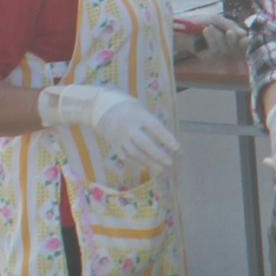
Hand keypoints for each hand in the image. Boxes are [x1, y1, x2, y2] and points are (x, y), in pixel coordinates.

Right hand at [37, 83, 180, 172]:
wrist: (97, 107)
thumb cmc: (124, 105)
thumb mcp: (139, 107)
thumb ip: (150, 122)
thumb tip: (166, 139)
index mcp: (138, 115)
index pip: (156, 128)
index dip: (168, 140)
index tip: (178, 149)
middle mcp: (129, 127)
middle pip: (146, 144)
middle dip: (159, 155)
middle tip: (170, 162)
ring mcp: (120, 137)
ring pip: (136, 154)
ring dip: (149, 163)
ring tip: (161, 169)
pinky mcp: (114, 145)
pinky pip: (127, 156)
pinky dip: (137, 163)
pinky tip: (146, 168)